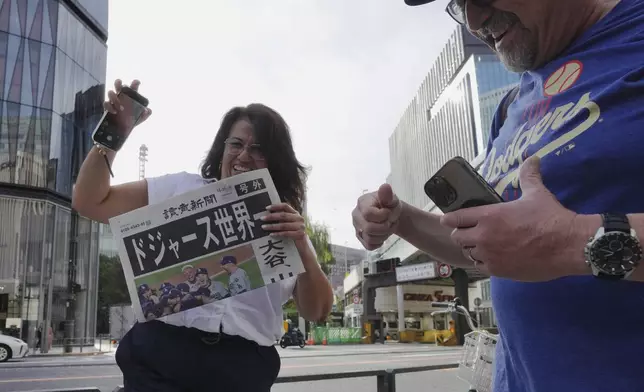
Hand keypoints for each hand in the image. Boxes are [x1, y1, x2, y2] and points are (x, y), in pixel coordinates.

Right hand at [103, 79, 151, 124]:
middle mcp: (121, 96)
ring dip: (115, 98)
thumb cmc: (132, 120)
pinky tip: (114, 112)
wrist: (122, 130)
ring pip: (110, 93)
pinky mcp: (108, 107)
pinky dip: (109, 107)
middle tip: (120, 88)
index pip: (133, 87)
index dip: (135, 83)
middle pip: (118, 85)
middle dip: (118, 84)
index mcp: (131, 96)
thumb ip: (145, 114)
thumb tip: (147, 110)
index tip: (136, 83)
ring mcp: (113, 100)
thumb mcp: (140, 118)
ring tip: (121, 108)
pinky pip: (106, 103)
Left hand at [262, 203, 306, 242]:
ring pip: (284, 225)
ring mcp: (301, 226)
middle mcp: (299, 218)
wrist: (303, 244)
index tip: (266, 208)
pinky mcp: (300, 234)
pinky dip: (278, 234)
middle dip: (271, 217)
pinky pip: (286, 233)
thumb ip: (282, 219)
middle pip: (283, 215)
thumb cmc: (293, 232)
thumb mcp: (289, 223)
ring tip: (263, 227)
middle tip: (262, 218)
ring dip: (272, 226)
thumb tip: (267, 215)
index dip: (276, 206)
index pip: (285, 206)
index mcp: (296, 213)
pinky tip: (271, 234)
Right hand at [352, 184, 401, 249]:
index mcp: (362, 203)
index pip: (368, 214)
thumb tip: (385, 187)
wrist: (389, 214)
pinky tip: (382, 235)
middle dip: (385, 228)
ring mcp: (357, 227)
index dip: (382, 216)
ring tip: (388, 227)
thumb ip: (388, 195)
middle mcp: (356, 216)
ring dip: (384, 235)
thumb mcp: (392, 198)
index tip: (388, 212)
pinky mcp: (360, 237)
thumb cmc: (389, 205)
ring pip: (369, 239)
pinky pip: (369, 246)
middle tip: (391, 222)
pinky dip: (379, 243)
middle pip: (368, 228)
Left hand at [440, 156, 583, 281]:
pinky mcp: (499, 271)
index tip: (448, 219)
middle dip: (462, 234)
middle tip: (470, 232)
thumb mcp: (537, 193)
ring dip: (473, 249)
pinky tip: (493, 258)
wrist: (569, 245)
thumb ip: (528, 176)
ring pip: (468, 253)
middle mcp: (484, 236)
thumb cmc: (551, 218)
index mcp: (489, 215)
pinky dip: (484, 262)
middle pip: (457, 237)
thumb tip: (532, 159)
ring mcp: (490, 255)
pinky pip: (480, 267)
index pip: (455, 217)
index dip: (451, 218)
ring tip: (483, 245)